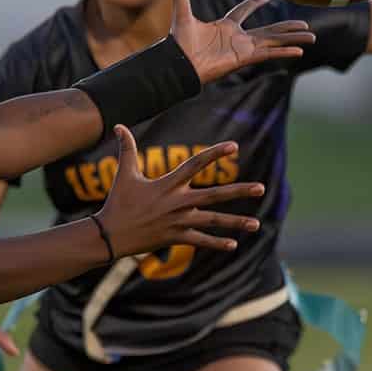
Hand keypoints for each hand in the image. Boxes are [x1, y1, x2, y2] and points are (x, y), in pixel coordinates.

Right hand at [96, 125, 263, 257]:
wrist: (109, 235)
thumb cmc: (118, 202)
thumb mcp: (124, 174)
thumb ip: (126, 149)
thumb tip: (118, 125)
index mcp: (167, 184)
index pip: (196, 164)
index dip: (214, 154)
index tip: (234, 146)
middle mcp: (177, 202)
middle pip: (214, 195)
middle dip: (239, 191)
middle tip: (262, 188)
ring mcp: (178, 222)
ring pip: (212, 221)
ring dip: (235, 222)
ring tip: (256, 224)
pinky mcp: (175, 238)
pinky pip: (200, 241)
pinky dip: (216, 243)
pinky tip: (234, 245)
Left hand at [165, 0, 315, 83]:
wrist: (180, 64)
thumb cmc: (180, 43)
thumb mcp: (182, 15)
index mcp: (225, 26)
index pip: (242, 12)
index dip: (252, 4)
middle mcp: (237, 38)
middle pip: (268, 30)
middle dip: (287, 27)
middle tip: (305, 24)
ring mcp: (243, 49)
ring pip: (274, 42)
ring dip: (293, 39)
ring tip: (312, 37)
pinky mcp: (244, 58)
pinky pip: (269, 54)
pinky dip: (283, 53)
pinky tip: (299, 51)